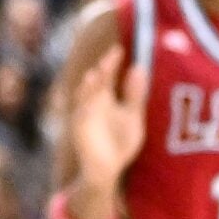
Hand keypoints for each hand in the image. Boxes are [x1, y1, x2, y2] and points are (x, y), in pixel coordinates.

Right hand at [68, 41, 149, 193]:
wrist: (106, 169)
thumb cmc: (119, 142)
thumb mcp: (132, 116)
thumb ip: (134, 95)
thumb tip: (139, 68)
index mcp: (105, 99)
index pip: (107, 77)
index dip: (112, 63)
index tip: (119, 48)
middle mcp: (92, 104)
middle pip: (97, 83)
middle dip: (103, 70)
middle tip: (112, 56)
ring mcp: (84, 115)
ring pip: (86, 96)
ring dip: (91, 85)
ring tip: (98, 72)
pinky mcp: (79, 128)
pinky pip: (81, 113)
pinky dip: (84, 104)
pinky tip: (89, 98)